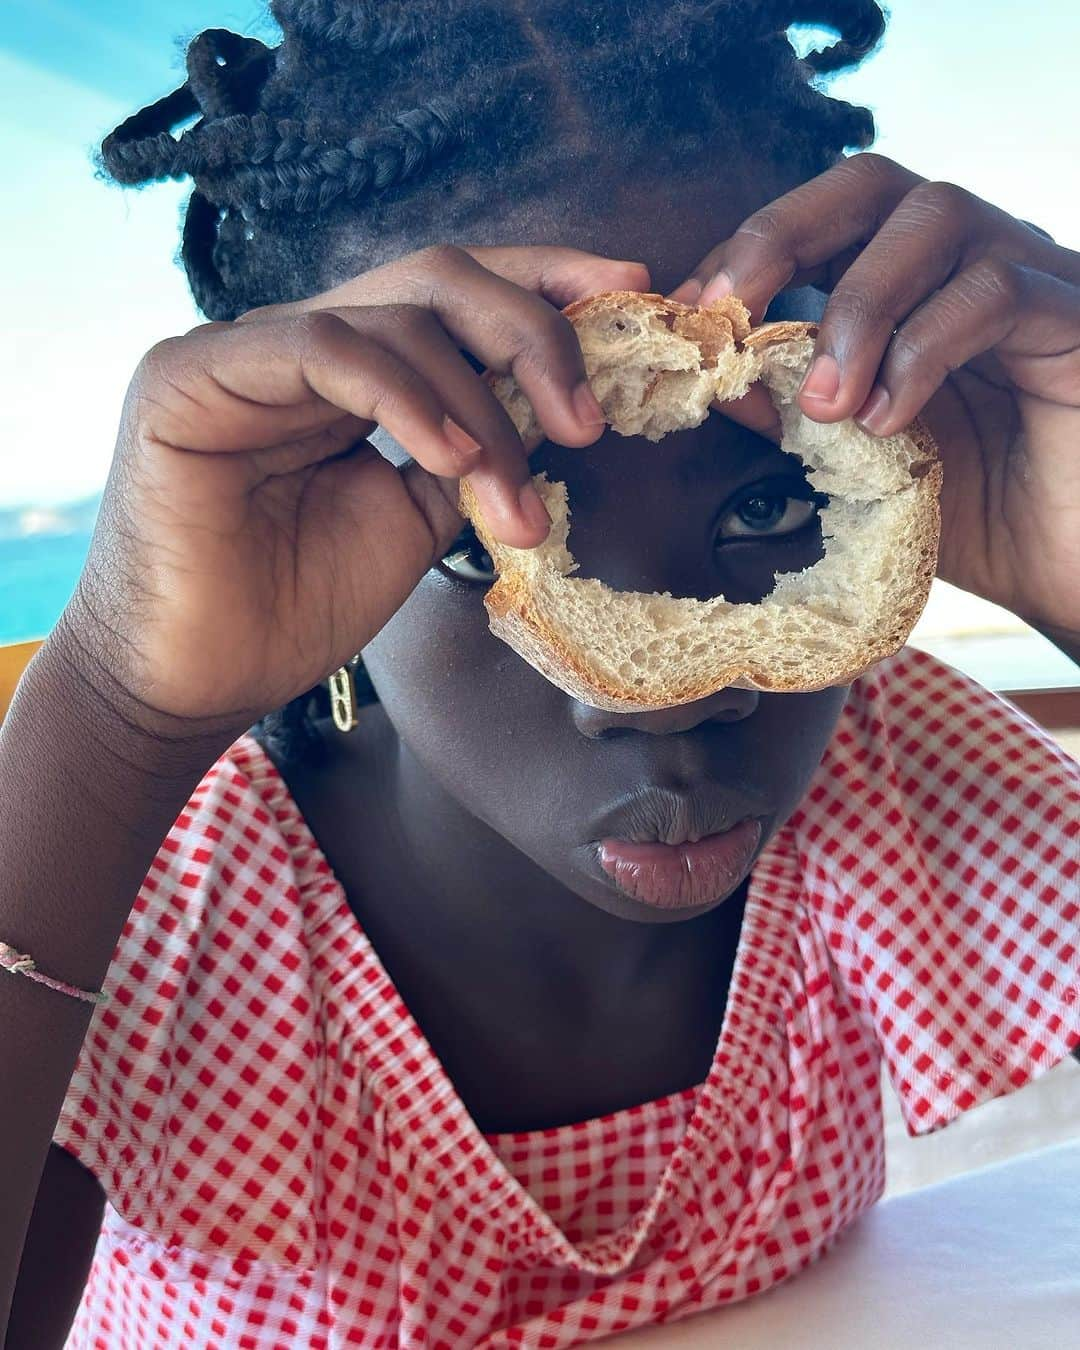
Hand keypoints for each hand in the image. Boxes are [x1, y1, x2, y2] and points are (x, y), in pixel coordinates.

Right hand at [63, 244, 648, 731]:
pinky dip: (408, 399)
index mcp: (354, 371)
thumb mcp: (416, 521)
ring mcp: (246, 350)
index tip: (629, 295)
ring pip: (397, 313)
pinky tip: (452, 461)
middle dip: (533, 331)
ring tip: (512, 502)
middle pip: (438, 277)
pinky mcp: (194, 373)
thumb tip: (548, 409)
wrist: (195, 682)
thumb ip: (471, 455)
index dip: (544, 281)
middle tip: (588, 419)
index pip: (456, 293)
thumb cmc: (294, 608)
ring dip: (481, 405)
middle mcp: (302, 343)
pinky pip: (326, 349)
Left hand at [671, 153, 1079, 638]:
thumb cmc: (977, 513)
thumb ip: (800, 425)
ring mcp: (1028, 277)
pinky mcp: (1073, 318)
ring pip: (933, 219)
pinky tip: (891, 421)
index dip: (745, 258)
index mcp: (908, 286)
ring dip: (856, 307)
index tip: (692, 317)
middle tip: (731, 312)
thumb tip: (723, 385)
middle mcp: (966, 261)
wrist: (1071, 564)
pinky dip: (922, 351)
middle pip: (869, 185)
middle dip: (780, 237)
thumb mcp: (866, 468)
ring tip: (825, 404)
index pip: (817, 225)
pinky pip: (993, 293)